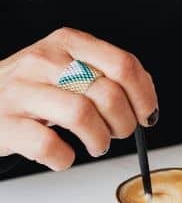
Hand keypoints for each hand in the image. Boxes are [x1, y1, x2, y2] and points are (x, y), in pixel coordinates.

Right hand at [0, 27, 157, 169]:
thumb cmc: (33, 89)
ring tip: (96, 145)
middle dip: (123, 123)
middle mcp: (44, 61)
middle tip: (116, 133)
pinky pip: (48, 145)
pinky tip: (64, 155)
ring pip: (81, 115)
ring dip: (100, 140)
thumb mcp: (68, 67)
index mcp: (68, 43)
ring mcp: (22, 91)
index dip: (144, 96)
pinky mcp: (6, 124)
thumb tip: (145, 95)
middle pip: (108, 94)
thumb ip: (106, 73)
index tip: (146, 115)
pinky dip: (65, 158)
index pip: (123, 65)